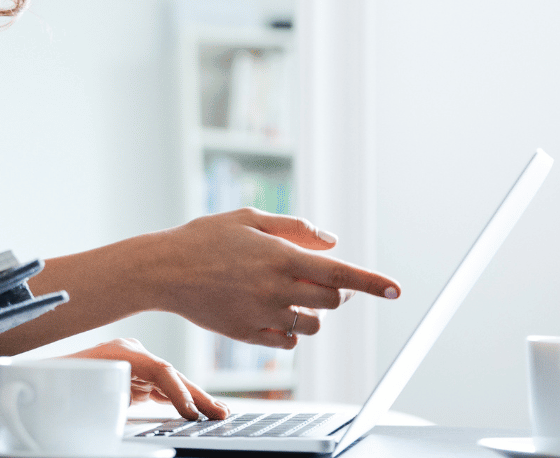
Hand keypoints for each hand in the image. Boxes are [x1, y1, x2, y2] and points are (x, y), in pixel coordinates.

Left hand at [63, 338, 228, 420]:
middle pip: (171, 375)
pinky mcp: (134, 379)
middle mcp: (131, 354)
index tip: (191, 414)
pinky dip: (178, 400)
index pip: (161, 369)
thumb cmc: (59, 387)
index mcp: (121, 352)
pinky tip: (194, 411)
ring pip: (170, 383)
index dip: (178, 392)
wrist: (39, 382)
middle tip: (221, 413)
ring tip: (218, 414)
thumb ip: (113, 400)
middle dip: (197, 396)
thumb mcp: (87, 393)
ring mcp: (134, 365)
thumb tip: (132, 407)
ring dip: (193, 400)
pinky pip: (161, 389)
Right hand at [151, 208, 399, 348]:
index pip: (340, 274)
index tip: (396, 289)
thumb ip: (296, 228)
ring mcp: (262, 315)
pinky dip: (291, 329)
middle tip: (325, 280)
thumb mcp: (249, 217)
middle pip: (333, 302)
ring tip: (292, 293)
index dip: (372, 282)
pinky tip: (274, 311)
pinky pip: (287, 341)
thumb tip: (332, 243)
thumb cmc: (204, 238)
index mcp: (280, 257)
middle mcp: (276, 289)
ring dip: (315, 311)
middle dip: (338, 292)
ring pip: (313, 324)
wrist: (163, 270)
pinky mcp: (248, 335)